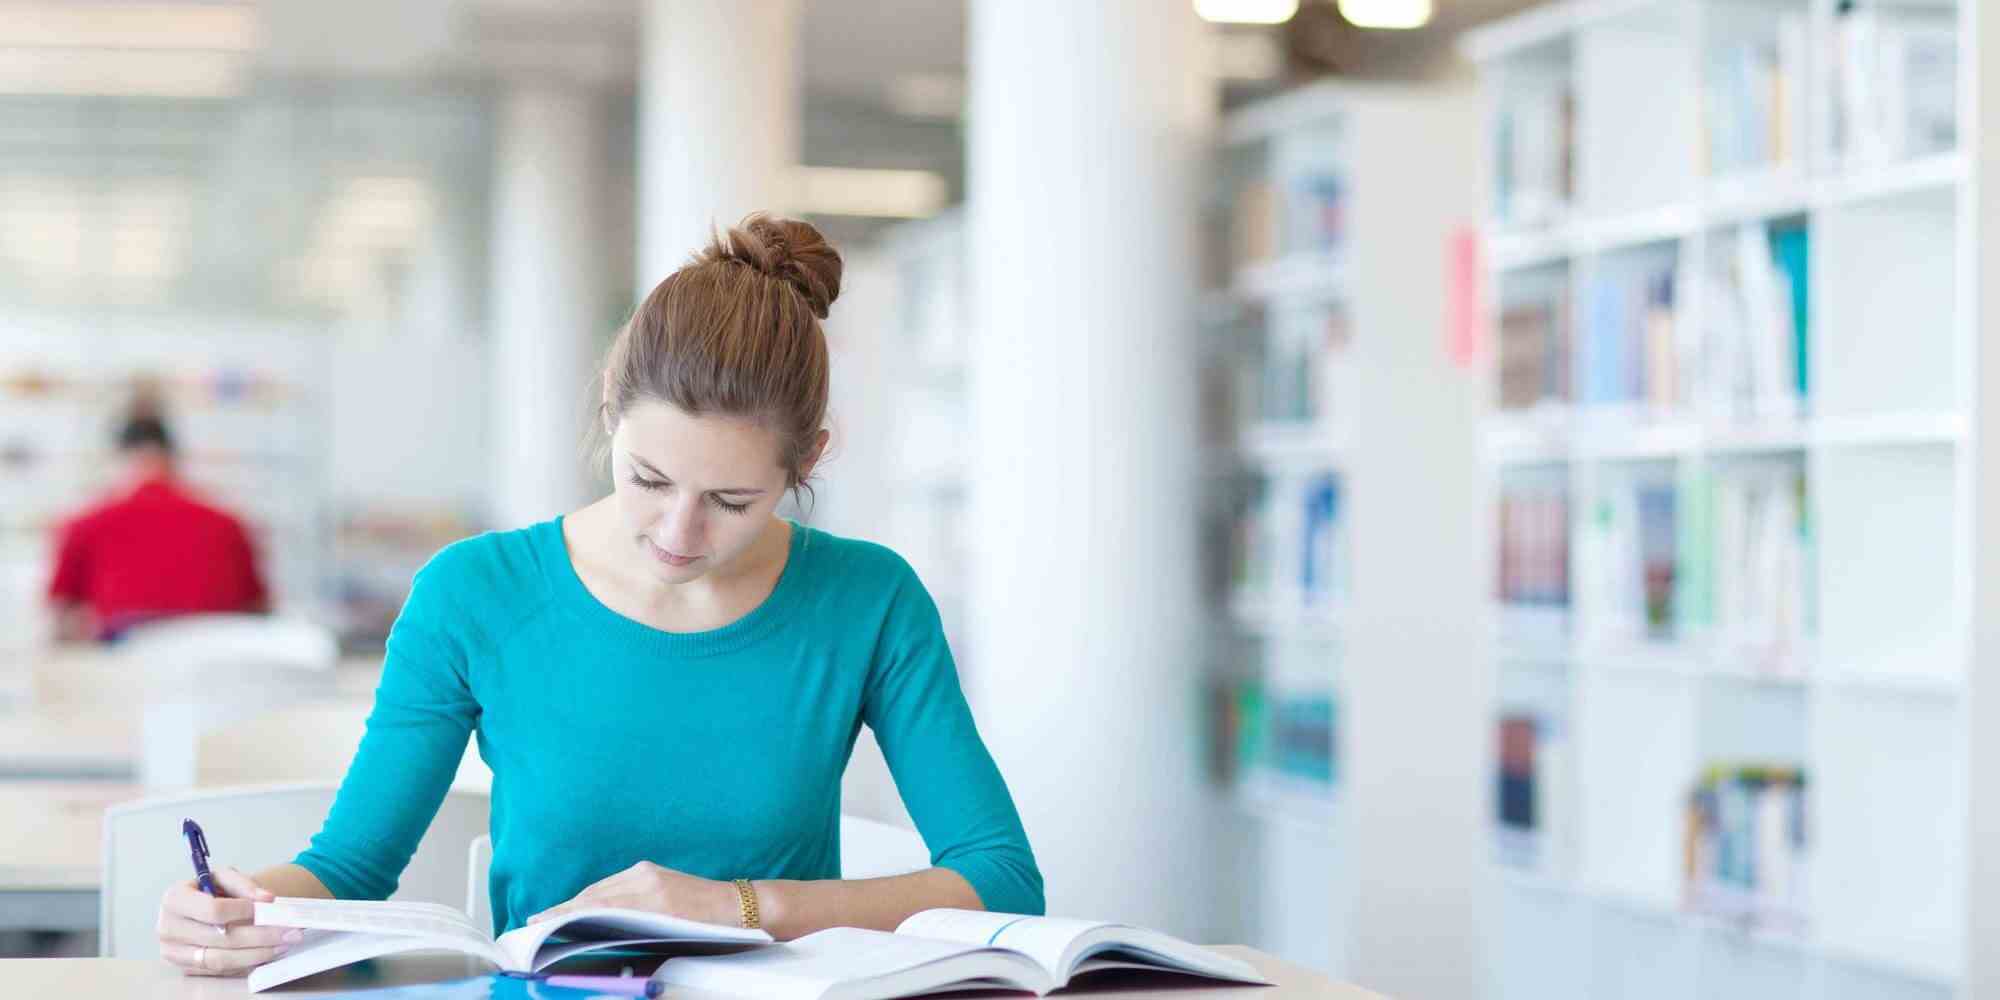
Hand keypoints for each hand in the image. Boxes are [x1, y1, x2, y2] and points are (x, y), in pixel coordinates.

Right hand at [157, 866, 301, 975]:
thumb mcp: (225, 877)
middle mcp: (168, 928)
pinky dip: (247, 962)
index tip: (269, 908)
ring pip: (221, 959)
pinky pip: (220, 970)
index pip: (213, 910)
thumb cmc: (212, 890)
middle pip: (221, 938)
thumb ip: (245, 884)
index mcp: (174, 899)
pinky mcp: (186, 968)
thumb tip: (267, 899)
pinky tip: (268, 952)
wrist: (201, 906)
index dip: (243, 910)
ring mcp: (174, 952)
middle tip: (291, 931)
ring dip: (258, 953)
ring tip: (285, 943)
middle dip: (260, 935)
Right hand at [528, 861, 740, 927]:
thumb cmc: (710, 931)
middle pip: (592, 894)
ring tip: (549, 917)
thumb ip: (634, 937)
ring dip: (576, 902)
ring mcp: (647, 871)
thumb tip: (601, 943)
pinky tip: (582, 905)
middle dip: (562, 909)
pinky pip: (614, 883)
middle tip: (533, 923)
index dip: (564, 915)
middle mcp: (646, 879)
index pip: (596, 905)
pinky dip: (594, 895)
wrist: (738, 907)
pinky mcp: (650, 870)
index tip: (538, 923)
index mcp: (652, 898)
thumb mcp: (671, 939)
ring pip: (601, 888)